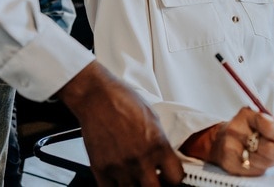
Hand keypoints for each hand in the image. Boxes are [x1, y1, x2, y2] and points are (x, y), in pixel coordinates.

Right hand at [57, 62, 182, 186]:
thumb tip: (165, 158)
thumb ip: (160, 142)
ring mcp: (120, 166)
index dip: (174, 179)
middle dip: (156, 185)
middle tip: (153, 179)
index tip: (169, 176)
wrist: (97, 96)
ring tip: (134, 176)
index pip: (176, 178)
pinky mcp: (100, 169)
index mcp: (158, 145)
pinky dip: (115, 186)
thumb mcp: (153, 118)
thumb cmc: (123, 100)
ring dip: (135, 186)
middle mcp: (140, 159)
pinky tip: (119, 178)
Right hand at [205, 108, 273, 176]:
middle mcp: (236, 131)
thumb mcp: (261, 118)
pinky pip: (256, 170)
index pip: (269, 126)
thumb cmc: (246, 128)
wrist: (219, 140)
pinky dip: (265, 166)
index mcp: (246, 115)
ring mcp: (232, 148)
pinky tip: (263, 160)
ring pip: (265, 162)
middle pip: (268, 148)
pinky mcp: (231, 164)